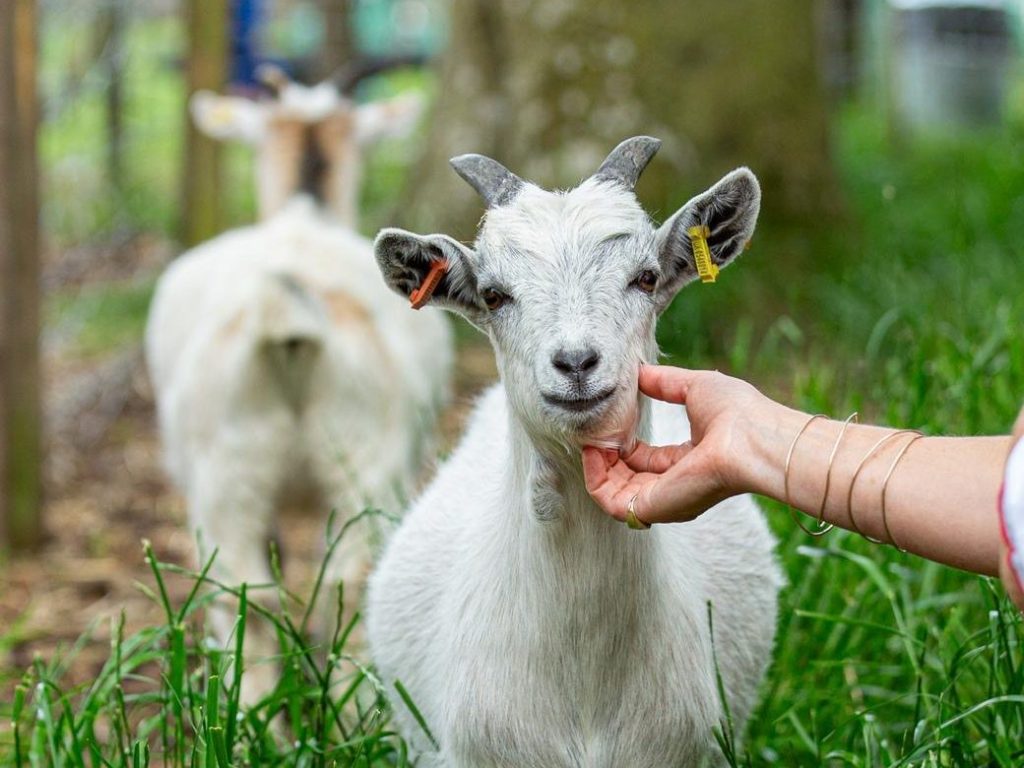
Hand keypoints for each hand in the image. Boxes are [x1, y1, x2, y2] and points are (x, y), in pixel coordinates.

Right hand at [582, 364, 777, 524]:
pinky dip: (596, 481)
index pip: (644, 460)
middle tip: (591, 434)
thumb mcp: (694, 386)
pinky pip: (612, 502)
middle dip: (603, 458)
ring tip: (589, 442)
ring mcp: (664, 499)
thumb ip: (664, 382)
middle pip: (626, 478)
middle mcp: (675, 485)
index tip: (606, 424)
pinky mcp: (654, 506)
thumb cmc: (737, 413)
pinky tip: (594, 454)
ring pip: (614, 493)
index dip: (621, 444)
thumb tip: (639, 371)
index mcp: (688, 461)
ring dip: (595, 468)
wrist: (753, 438)